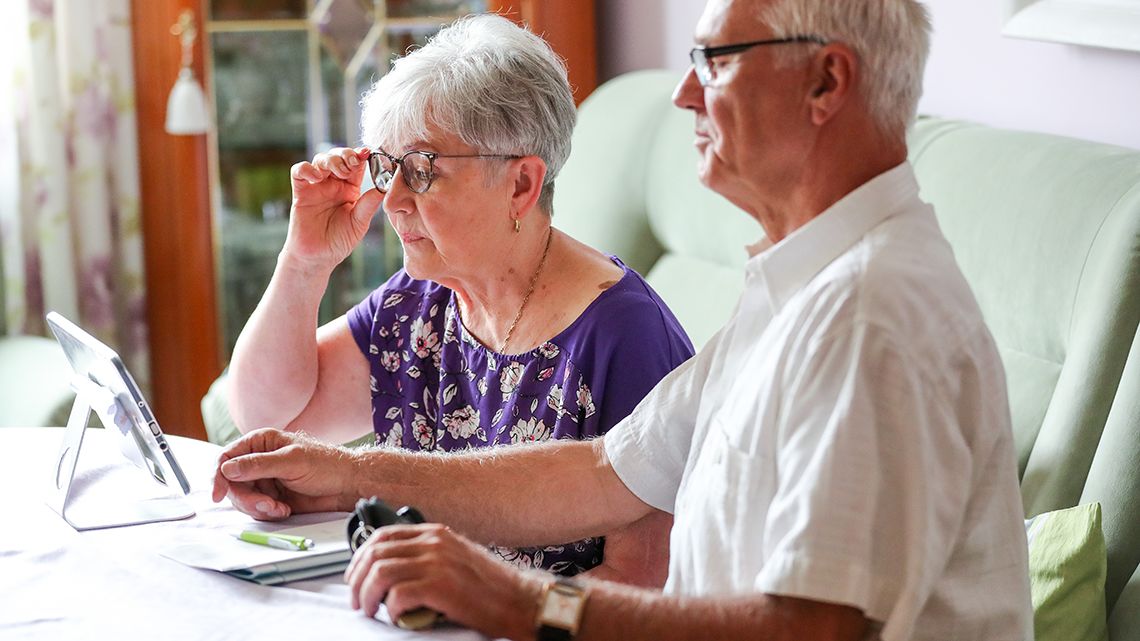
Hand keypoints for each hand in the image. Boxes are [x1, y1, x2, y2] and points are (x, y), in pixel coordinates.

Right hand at [211, 428, 359, 519]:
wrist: (346, 485)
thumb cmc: (326, 465)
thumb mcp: (292, 461)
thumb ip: (259, 465)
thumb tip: (227, 468)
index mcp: (261, 442)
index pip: (227, 458)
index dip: (219, 476)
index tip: (218, 494)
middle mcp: (258, 460)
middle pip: (232, 483)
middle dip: (247, 498)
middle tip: (266, 505)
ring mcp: (264, 480)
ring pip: (243, 499)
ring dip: (259, 507)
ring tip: (280, 507)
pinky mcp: (271, 497)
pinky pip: (256, 509)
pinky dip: (267, 512)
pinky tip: (284, 509)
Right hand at [285, 147, 384, 273]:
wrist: (317, 257)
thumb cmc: (339, 241)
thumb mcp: (359, 222)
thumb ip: (369, 204)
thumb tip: (386, 185)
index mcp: (351, 189)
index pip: (357, 166)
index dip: (362, 156)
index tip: (369, 153)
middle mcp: (334, 184)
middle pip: (338, 157)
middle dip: (346, 154)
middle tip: (353, 162)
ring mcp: (316, 186)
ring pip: (320, 160)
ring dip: (331, 160)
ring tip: (339, 172)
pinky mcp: (301, 191)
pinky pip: (299, 172)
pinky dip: (307, 169)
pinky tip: (317, 177)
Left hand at [344, 523, 543, 639]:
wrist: (520, 601)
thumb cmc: (491, 588)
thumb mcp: (456, 559)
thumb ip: (427, 557)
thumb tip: (392, 571)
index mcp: (436, 534)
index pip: (382, 535)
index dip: (361, 557)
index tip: (355, 577)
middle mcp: (434, 542)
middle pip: (375, 552)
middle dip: (357, 579)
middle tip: (358, 600)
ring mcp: (437, 562)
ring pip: (380, 572)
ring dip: (368, 595)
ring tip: (371, 610)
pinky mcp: (440, 586)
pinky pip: (397, 594)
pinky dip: (391, 610)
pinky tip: (399, 618)